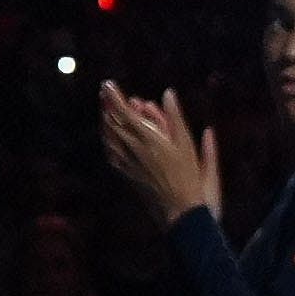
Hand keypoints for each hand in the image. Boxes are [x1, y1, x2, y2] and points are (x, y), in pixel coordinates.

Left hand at [100, 83, 221, 226]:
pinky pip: (110, 152)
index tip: (108, 84)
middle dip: (107, 106)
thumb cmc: (189, 176)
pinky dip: (107, 139)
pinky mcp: (126, 174)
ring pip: (108, 137)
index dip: (114, 97)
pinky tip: (108, 137)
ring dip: (105, 121)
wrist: (179, 211)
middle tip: (105, 93)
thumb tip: (168, 93)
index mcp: (148, 139)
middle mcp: (132, 149)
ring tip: (105, 110)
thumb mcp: (188, 143)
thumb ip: (175, 116)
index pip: (124, 112)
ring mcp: (126, 163)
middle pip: (112, 123)